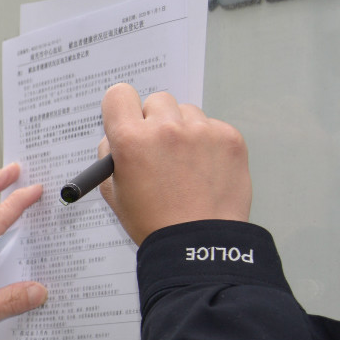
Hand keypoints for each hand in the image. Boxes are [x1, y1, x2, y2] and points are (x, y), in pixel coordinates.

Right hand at [98, 84, 250, 245]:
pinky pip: (213, 126)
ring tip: (185, 165)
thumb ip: (110, 156)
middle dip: (155, 120)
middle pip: (157, 100)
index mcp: (131, 140)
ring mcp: (201, 132)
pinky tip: (204, 170)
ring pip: (187, 112)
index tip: (127, 118)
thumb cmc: (154, 222)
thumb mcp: (114, 192)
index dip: (121, 108)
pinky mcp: (229, 138)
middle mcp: (166, 129)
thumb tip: (117, 136)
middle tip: (159, 149)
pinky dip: (208, 143)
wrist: (198, 244)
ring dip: (184, 130)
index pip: (119, 94)